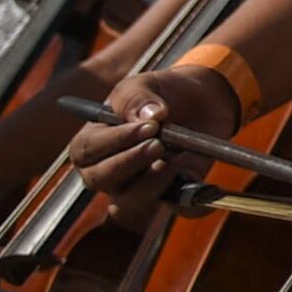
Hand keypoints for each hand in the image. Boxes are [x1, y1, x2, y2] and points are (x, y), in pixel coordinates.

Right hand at [68, 63, 241, 206]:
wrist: (205, 99)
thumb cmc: (163, 92)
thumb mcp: (145, 84)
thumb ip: (137, 97)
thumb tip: (148, 117)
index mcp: (93, 143)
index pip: (86, 151)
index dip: (114, 141)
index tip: (148, 126)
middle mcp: (108, 171)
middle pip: (100, 180)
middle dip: (129, 162)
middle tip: (158, 144)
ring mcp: (137, 188)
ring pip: (127, 205)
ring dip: (150, 183)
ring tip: (177, 156)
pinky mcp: (171, 195)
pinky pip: (173, 208)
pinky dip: (185, 196)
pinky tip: (194, 171)